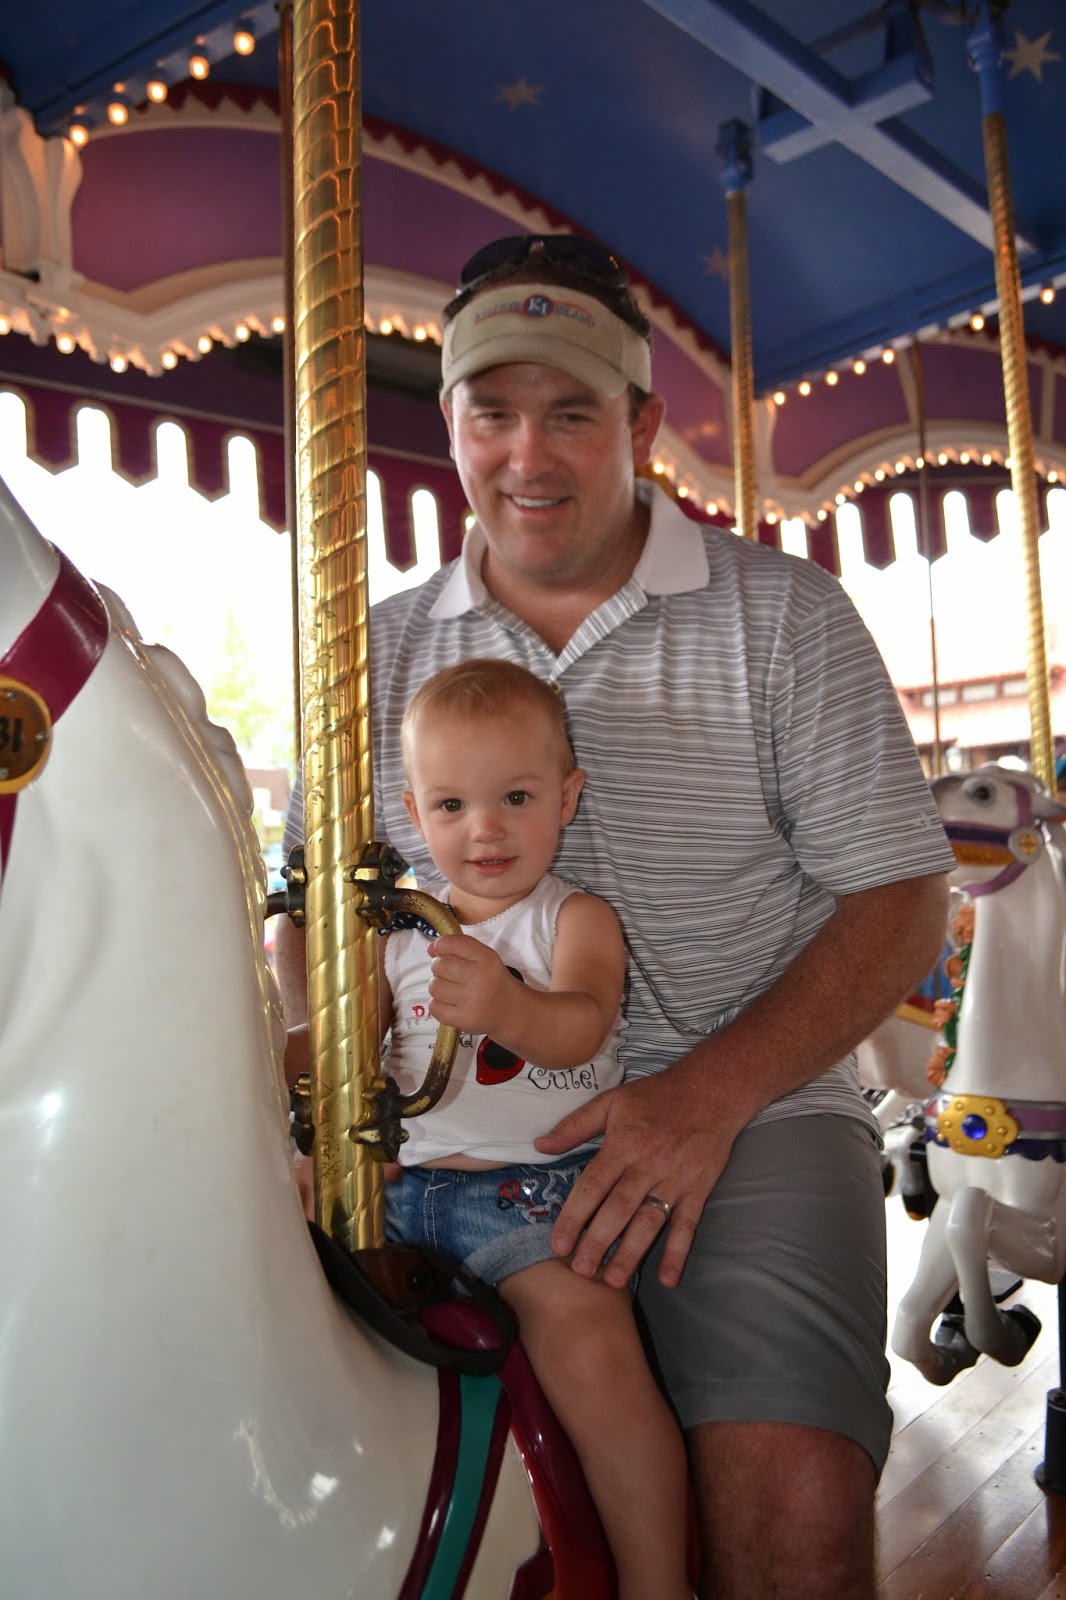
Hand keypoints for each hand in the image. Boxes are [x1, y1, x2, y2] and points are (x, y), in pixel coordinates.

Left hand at [427, 933, 513, 1035]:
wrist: (509, 1011)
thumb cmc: (490, 980)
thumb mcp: (483, 957)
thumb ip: (457, 947)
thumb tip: (429, 949)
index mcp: (486, 959)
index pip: (452, 944)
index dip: (441, 946)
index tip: (443, 952)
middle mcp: (480, 978)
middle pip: (439, 965)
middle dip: (439, 968)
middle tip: (451, 974)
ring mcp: (472, 1001)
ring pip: (434, 986)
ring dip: (438, 987)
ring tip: (451, 990)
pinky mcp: (464, 1020)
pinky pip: (434, 1007)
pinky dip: (438, 1004)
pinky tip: (451, 1003)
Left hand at [534, 1057, 741, 1289]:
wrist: (713, 1090)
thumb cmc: (657, 1096)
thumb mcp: (612, 1101)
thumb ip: (575, 1125)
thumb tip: (540, 1145)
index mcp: (624, 1143)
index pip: (593, 1185)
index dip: (574, 1216)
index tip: (558, 1244)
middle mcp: (648, 1164)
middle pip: (619, 1209)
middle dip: (598, 1242)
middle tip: (580, 1271)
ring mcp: (675, 1179)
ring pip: (650, 1221)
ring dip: (632, 1253)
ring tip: (612, 1281)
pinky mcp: (698, 1189)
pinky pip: (688, 1225)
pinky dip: (679, 1252)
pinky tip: (668, 1278)